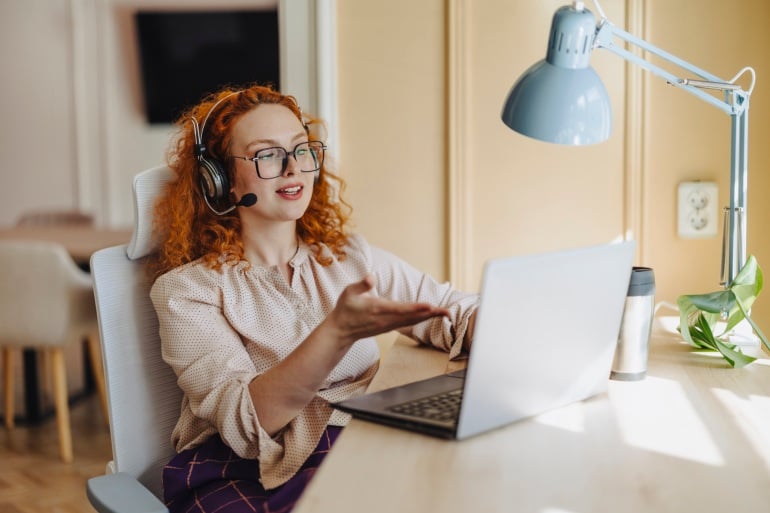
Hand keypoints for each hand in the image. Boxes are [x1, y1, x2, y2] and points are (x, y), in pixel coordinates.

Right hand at [327, 274, 449, 345]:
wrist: (341, 331)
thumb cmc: (345, 309)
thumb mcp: (348, 293)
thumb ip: (361, 285)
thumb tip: (371, 277)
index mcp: (377, 309)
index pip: (400, 309)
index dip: (416, 308)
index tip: (430, 306)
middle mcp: (386, 319)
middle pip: (412, 317)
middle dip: (430, 314)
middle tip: (447, 312)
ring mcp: (388, 325)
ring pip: (412, 321)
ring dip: (429, 317)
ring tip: (445, 313)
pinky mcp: (389, 327)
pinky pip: (409, 323)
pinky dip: (421, 319)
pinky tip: (430, 315)